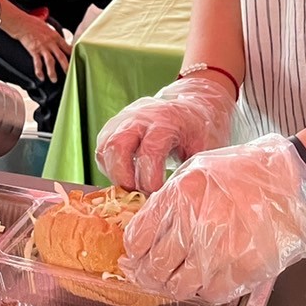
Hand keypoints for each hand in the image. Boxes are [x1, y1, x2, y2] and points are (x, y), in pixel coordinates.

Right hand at [6, 10, 69, 83]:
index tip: (76, 62)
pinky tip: (41, 77)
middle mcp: (50, 43)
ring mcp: (42, 47)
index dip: (73, 55)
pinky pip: (37, 63)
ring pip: (50, 61)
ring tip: (54, 80)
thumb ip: (55, 37)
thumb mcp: (49, 28)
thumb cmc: (35, 24)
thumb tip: (61, 42)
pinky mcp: (34, 50)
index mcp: (56, 37)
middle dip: (66, 67)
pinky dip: (39, 71)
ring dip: (52, 72)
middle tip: (69, 75)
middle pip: (61, 56)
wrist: (22, 24)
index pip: (68, 48)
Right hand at [97, 75, 234, 192]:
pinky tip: (128, 177)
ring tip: (133, 189)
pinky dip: (110, 169)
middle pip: (117, 145)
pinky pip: (101, 152)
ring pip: (104, 149)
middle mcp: (140, 117)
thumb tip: (174, 199)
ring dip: (115, 175)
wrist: (190, 106)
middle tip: (136, 195)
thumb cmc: (199, 131)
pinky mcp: (112, 128)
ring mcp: (122, 120)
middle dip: (123, 177)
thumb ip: (190, 170)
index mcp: (167, 120)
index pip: (150, 148)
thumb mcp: (204, 148)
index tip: (156, 194)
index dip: (150, 176)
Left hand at [119, 135, 305, 303]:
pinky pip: (211, 293)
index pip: (138, 237)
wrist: (291, 182)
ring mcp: (220, 251)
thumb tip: (145, 232)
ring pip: (179, 286)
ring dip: (173, 287)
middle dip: (147, 275)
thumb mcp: (197, 172)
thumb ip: (169, 200)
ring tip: (175, 281)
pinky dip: (204, 291)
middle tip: (148, 276)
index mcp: (181, 195)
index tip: (133, 258)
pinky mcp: (243, 270)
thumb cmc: (245, 172)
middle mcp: (197, 225)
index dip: (133, 253)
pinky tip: (205, 279)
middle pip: (155, 267)